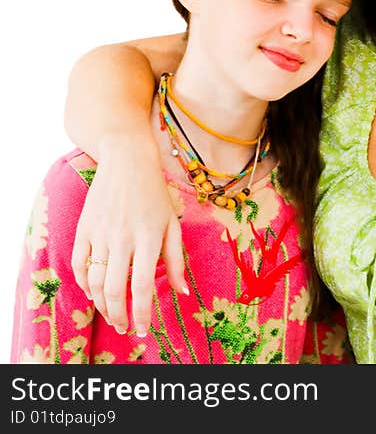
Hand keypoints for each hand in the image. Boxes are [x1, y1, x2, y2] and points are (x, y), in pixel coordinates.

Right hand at [71, 134, 187, 336]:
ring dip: (101, 304)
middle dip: (118, 315)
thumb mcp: (172, 224)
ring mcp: (100, 233)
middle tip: (124, 328)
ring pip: (93, 281)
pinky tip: (93, 293)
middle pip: (114, 289)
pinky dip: (83, 284)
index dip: (141, 312)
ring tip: (111, 314)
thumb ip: (176, 260)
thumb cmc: (155, 195)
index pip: (141, 286)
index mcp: (149, 238)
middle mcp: (123, 238)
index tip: (142, 329)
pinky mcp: (84, 229)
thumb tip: (182, 292)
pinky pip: (78, 264)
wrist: (128, 162)